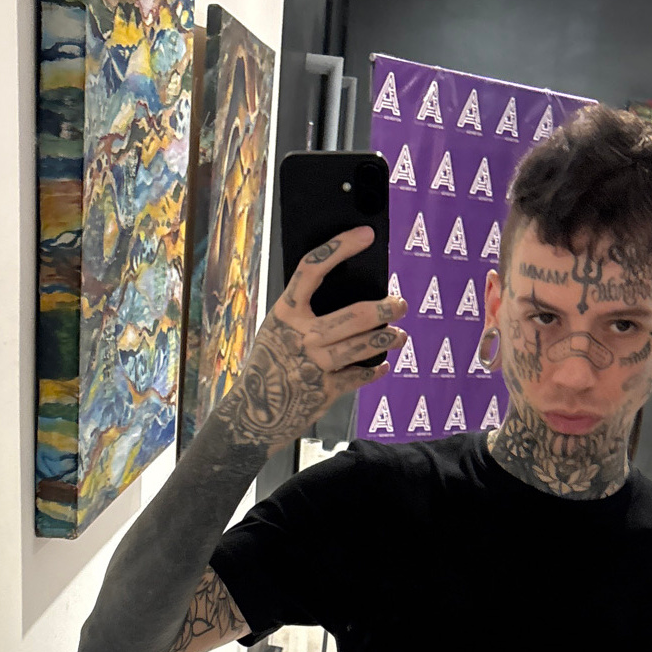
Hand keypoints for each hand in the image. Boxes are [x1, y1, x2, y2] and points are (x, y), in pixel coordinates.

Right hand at [217, 227, 406, 452]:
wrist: (251, 417)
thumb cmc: (267, 367)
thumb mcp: (275, 332)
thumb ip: (303, 317)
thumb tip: (349, 299)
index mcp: (285, 313)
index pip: (312, 268)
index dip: (340, 246)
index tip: (365, 235)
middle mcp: (300, 335)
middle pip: (355, 314)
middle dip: (385, 308)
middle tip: (400, 304)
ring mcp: (314, 364)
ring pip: (363, 345)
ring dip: (387, 339)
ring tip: (400, 336)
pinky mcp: (324, 391)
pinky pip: (358, 376)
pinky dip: (373, 371)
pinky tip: (383, 366)